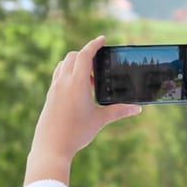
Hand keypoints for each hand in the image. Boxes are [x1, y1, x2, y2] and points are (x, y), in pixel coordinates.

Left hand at [25, 36, 141, 185]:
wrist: (51, 147)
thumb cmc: (76, 133)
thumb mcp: (100, 120)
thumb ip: (119, 111)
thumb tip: (137, 109)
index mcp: (76, 83)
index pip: (85, 55)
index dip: (94, 44)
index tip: (102, 39)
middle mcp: (63, 82)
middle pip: (73, 57)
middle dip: (86, 55)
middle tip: (99, 68)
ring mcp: (54, 88)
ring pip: (63, 65)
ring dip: (76, 65)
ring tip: (89, 82)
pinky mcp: (49, 96)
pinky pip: (58, 76)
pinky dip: (68, 74)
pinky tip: (78, 91)